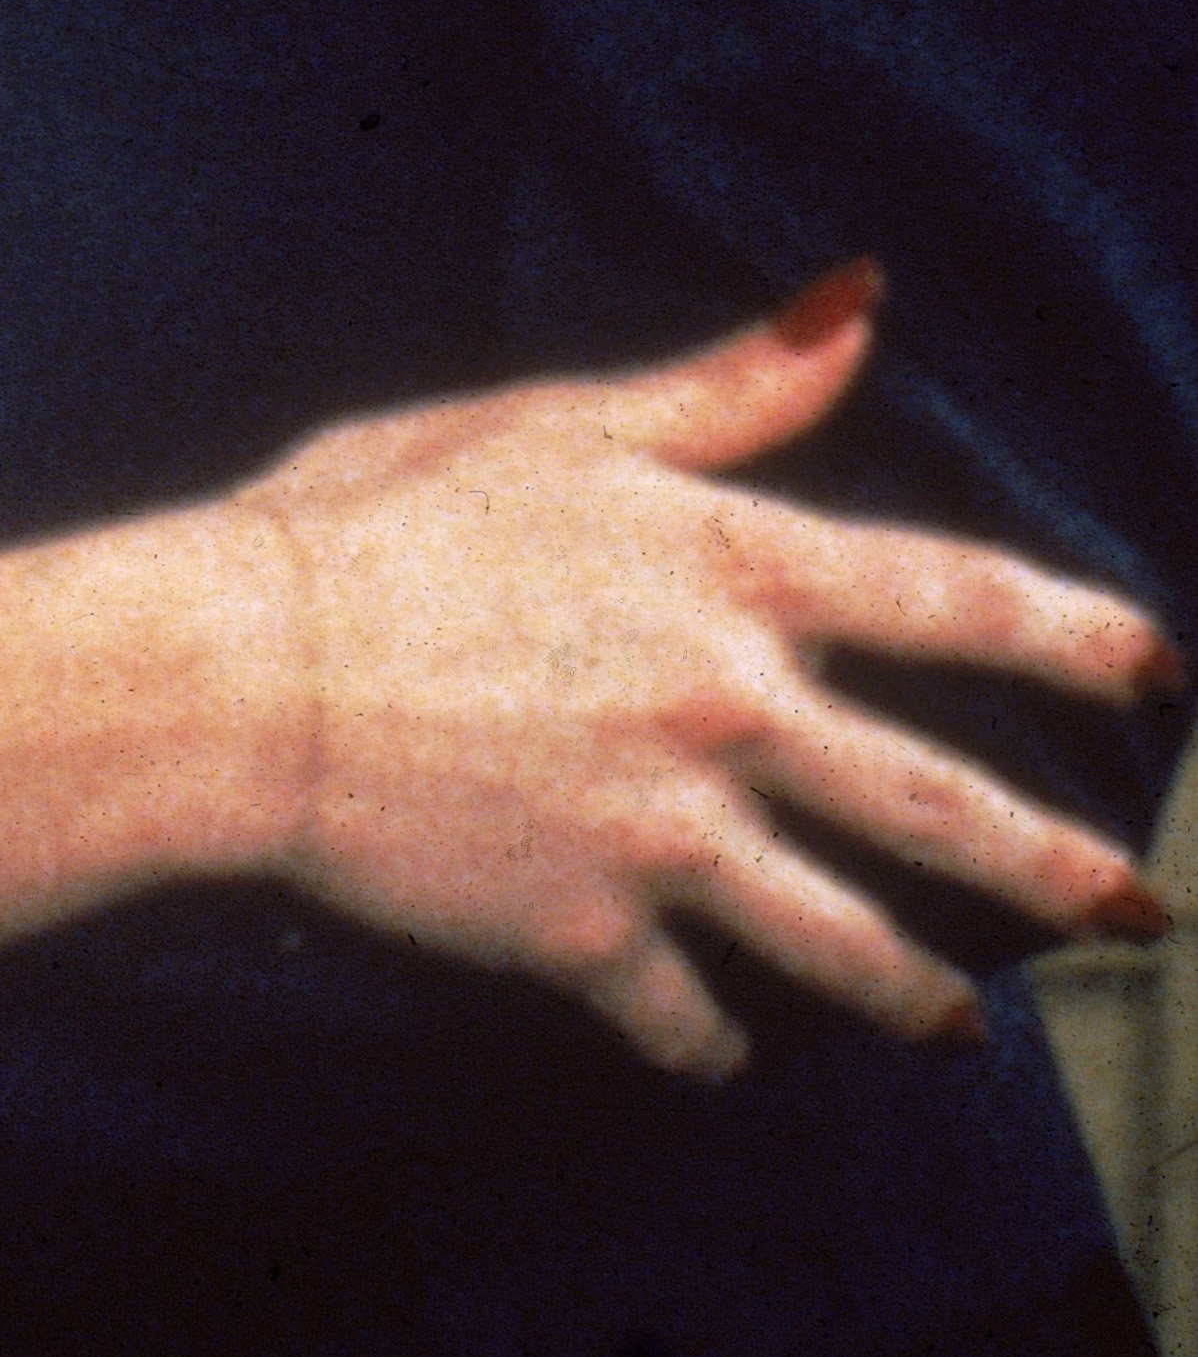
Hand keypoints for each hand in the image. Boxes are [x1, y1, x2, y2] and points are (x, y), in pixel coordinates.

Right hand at [232, 269, 1179, 1082]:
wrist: (249, 669)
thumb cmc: (382, 519)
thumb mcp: (556, 427)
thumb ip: (725, 388)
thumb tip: (859, 300)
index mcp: (726, 570)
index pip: (945, 597)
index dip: (1067, 628)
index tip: (1157, 668)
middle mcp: (724, 707)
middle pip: (933, 805)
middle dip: (1052, 868)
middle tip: (1141, 916)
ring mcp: (663, 833)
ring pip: (836, 940)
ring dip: (913, 994)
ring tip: (961, 1032)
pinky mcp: (585, 933)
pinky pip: (678, 1009)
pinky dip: (704, 1042)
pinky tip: (720, 1056)